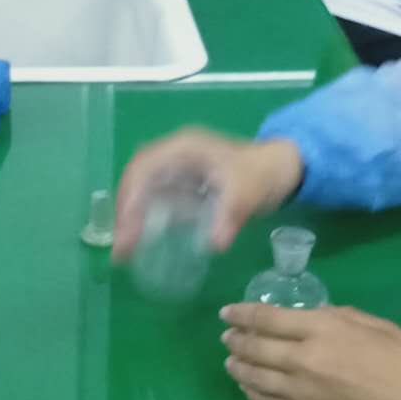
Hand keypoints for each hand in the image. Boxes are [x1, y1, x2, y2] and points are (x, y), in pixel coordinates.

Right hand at [112, 128, 304, 261]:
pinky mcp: (180, 185)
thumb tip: (214, 245)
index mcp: (183, 148)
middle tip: (122, 248)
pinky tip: (141, 243)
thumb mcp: (249, 191)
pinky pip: (154, 200)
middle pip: (136, 179)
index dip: (130, 196)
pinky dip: (144, 220)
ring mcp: (175, 170)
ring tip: (125, 251)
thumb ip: (232, 214)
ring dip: (130, 218)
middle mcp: (172, 155)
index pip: (144, 167)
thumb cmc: (262, 173)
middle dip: (124, 212)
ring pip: (141, 191)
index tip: (127, 227)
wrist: (279, 170)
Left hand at [220, 303, 400, 399]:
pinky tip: (248, 387)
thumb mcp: (375, 324)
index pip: (267, 319)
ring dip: (238, 367)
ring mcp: (302, 394)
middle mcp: (304, 360)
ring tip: (231, 362)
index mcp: (322, 330)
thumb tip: (311, 316)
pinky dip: (253, 394)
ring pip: (256, 379)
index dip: (242, 314)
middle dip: (236, 340)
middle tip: (228, 337)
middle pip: (255, 348)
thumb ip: (337, 317)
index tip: (227, 313)